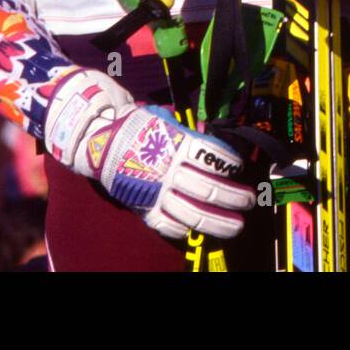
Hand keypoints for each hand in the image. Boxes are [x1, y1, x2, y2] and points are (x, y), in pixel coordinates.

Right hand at [44, 69, 255, 239]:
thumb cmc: (138, 128)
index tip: (239, 168)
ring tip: (237, 225)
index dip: (231, 164)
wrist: (99, 142)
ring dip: (218, 222)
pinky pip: (168, 225)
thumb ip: (188, 132)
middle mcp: (169, 171)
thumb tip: (210, 135)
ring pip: (193, 214)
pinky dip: (184, 229)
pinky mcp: (144, 207)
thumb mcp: (165, 121)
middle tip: (250, 202)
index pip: (213, 158)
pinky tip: (197, 228)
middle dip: (234, 198)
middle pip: (209, 190)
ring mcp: (157, 192)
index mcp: (177, 146)